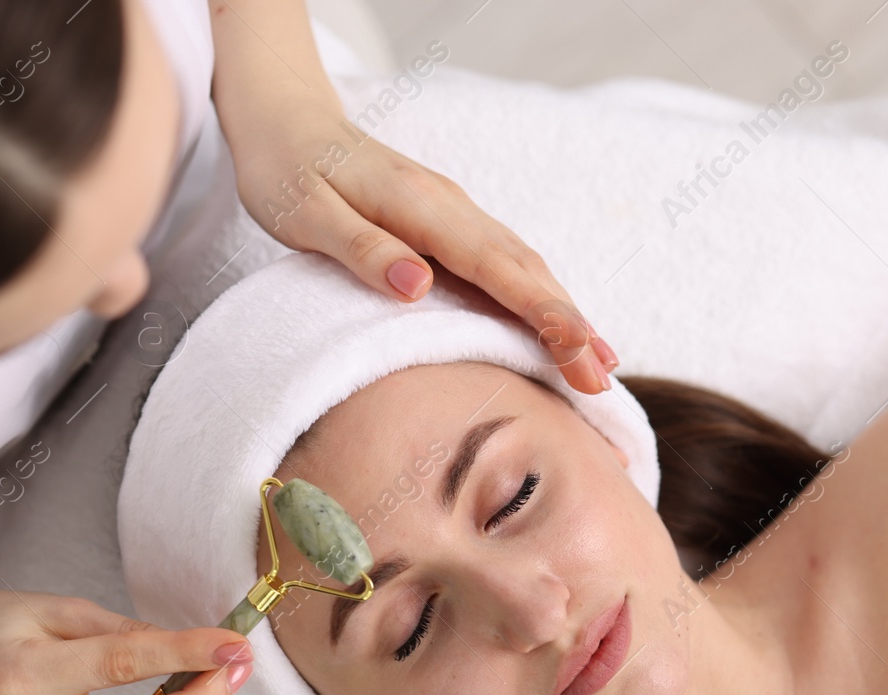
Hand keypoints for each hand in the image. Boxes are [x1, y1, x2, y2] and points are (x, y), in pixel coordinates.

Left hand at [218, 89, 620, 392]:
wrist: (286, 120)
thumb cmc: (286, 171)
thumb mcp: (306, 214)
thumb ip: (362, 249)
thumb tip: (418, 285)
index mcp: (421, 207)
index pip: (493, 265)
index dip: (539, 309)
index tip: (576, 347)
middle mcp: (450, 208)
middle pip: (524, 270)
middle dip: (569, 324)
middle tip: (602, 380)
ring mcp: (454, 215)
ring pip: (522, 267)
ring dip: (564, 313)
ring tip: (600, 364)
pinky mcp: (448, 226)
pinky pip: (504, 265)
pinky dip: (538, 298)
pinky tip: (556, 328)